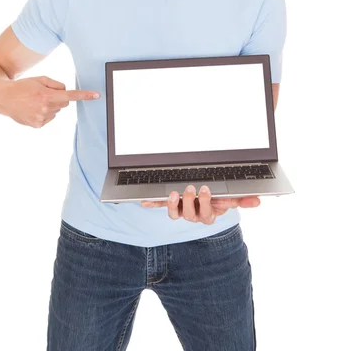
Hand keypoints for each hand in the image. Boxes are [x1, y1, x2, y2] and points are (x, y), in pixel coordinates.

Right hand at [0, 75, 99, 127]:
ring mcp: (41, 118)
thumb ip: (56, 84)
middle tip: (43, 94)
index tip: (97, 95)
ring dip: (50, 106)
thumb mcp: (40, 79)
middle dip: (58, 98)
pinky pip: (49, 118)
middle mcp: (45, 108)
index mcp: (47, 95)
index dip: (85, 95)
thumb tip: (66, 93)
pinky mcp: (37, 125)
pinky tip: (32, 109)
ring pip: (56, 111)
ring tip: (35, 102)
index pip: (70, 95)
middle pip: (64, 103)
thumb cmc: (23, 86)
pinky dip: (44, 113)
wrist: (3, 98)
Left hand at [141, 185, 259, 224]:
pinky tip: (143, 201)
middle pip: (190, 215)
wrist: (204, 198)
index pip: (207, 214)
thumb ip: (244, 199)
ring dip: (173, 204)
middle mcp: (194, 215)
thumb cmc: (217, 198)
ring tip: (173, 192)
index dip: (205, 204)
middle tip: (191, 187)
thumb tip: (259, 201)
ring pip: (175, 214)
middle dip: (190, 201)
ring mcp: (181, 211)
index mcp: (209, 214)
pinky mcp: (169, 205)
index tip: (205, 190)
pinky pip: (159, 206)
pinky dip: (151, 204)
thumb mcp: (230, 197)